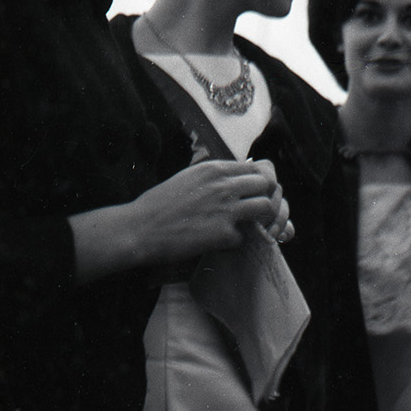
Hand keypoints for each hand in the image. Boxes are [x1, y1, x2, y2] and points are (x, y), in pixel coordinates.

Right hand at [73, 159, 290, 282]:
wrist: (140, 228)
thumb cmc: (160, 204)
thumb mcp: (189, 177)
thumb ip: (215, 177)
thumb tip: (237, 179)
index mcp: (215, 169)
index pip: (259, 167)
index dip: (265, 182)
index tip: (259, 193)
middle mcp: (224, 185)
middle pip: (269, 184)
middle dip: (269, 197)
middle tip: (260, 212)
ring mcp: (225, 209)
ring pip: (266, 207)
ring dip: (263, 219)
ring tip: (250, 227)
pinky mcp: (222, 233)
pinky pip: (245, 236)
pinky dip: (236, 242)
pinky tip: (221, 242)